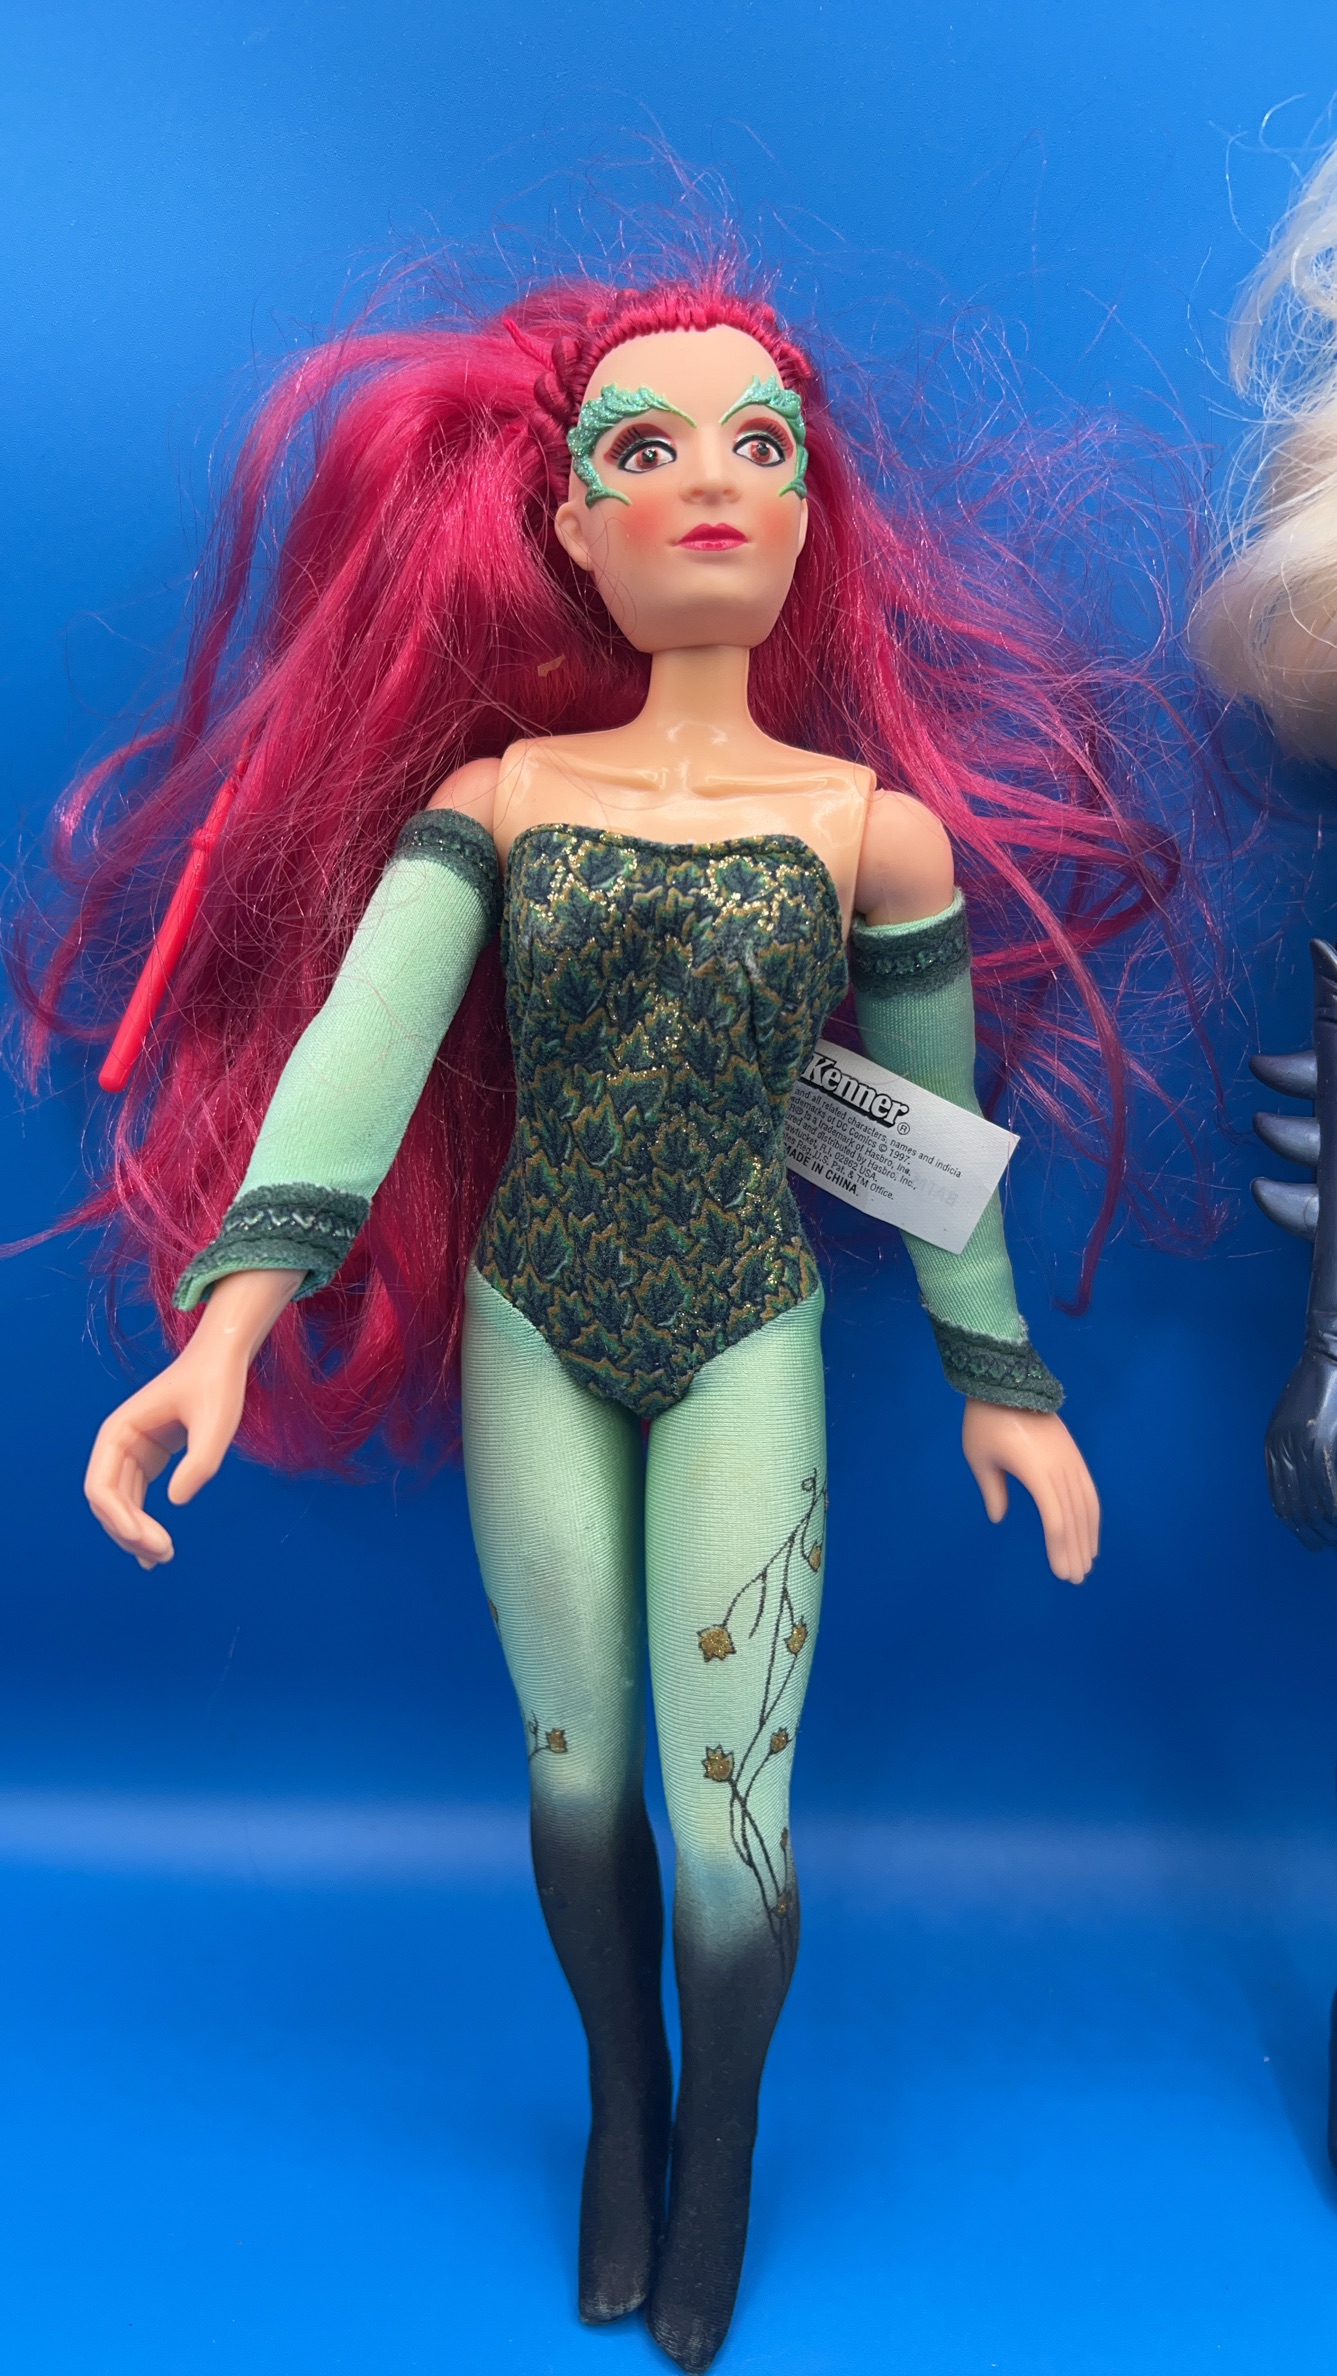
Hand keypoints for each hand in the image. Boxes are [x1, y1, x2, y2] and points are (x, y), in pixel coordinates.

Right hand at [83, 1268, 301, 1567]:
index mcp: (119, 1431)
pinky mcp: (149, 1459)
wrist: (224, 1359)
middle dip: (128, 1532)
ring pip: (119, 1504)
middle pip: (107, 1501)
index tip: (151, 1541)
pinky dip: (142, 1523)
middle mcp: (117, 1443)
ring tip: (162, 1557)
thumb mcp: (217, 1422)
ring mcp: (132, 1452)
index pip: (102, 1486)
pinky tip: (157, 1547)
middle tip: (163, 1555)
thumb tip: (176, 1502)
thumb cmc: (218, 1384)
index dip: (120, 1519)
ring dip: (134, 1533)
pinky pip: (135, 1498)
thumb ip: (200, 1461)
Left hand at [961, 1400, 1099, 1582]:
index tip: (1061, 1572)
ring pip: (1086, 1503)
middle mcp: (1060, 1466)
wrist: (1006, 1380)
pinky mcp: (1073, 1452)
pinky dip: (1091, 1512)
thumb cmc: (985, 1420)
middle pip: (1074, 1516)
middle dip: (1076, 1549)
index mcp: (1036, 1470)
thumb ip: (993, 1490)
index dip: (1060, 1548)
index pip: (1055, 1518)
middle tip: (1075, 1577)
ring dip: (1088, 1535)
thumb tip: (999, 1518)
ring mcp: (1070, 1458)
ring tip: (1087, 1561)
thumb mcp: (980, 1457)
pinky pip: (1088, 1488)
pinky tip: (1090, 1529)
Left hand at [1264, 1347, 1336, 1551]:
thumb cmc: (1318, 1388)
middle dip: (1315, 1533)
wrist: (1329, 1355)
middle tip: (1328, 1544)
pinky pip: (1330, 1485)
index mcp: (1274, 1447)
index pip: (1281, 1502)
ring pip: (1317, 1502)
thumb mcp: (1293, 1421)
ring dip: (1330, 1524)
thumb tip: (1303, 1489)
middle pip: (1298, 1508)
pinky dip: (1336, 1503)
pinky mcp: (1323, 1441)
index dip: (1298, 1527)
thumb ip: (1292, 1451)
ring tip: (1336, 1536)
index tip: (1313, 1541)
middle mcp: (1283, 1449)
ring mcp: (1304, 1445)